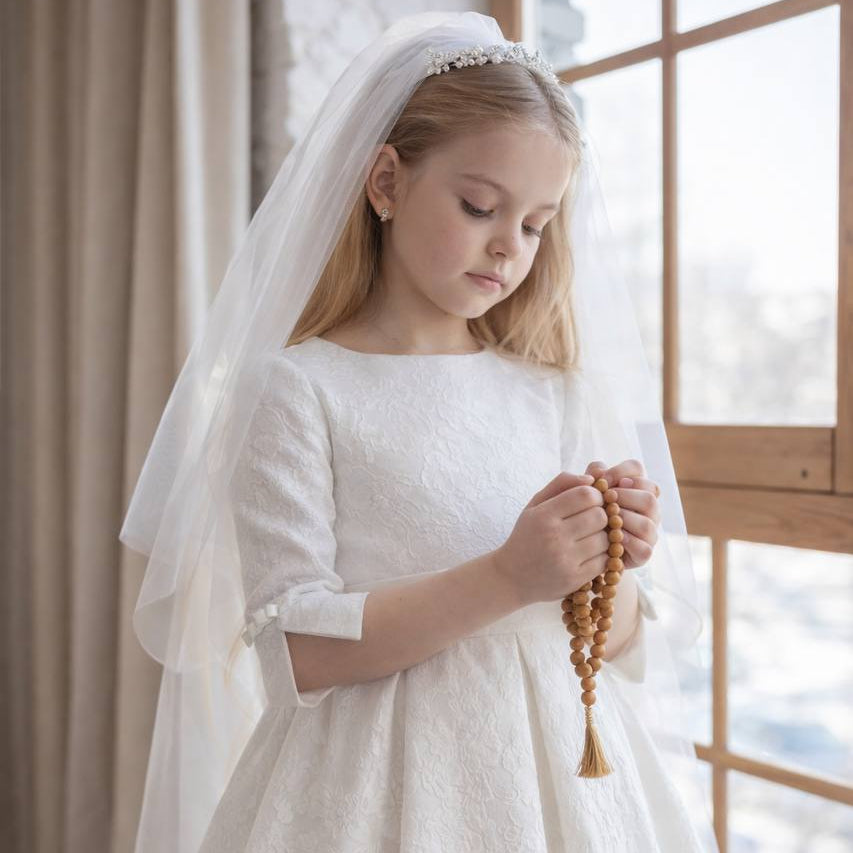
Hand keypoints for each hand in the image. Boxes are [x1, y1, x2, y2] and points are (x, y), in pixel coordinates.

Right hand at [492, 471, 612, 606]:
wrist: (510, 577)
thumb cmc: (527, 536)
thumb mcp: (535, 505)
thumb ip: (561, 484)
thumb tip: (591, 478)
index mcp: (543, 515)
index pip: (585, 495)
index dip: (596, 495)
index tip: (591, 501)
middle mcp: (554, 537)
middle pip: (600, 516)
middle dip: (602, 515)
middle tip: (593, 520)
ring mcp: (565, 560)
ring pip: (606, 539)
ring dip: (604, 537)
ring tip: (591, 538)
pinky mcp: (574, 579)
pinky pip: (605, 561)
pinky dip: (603, 556)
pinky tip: (590, 555)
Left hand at [585, 459, 660, 569]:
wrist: (576, 542)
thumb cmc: (580, 511)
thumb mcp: (580, 490)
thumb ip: (589, 476)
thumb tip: (599, 473)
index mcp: (633, 486)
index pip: (637, 468)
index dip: (621, 471)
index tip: (603, 480)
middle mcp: (646, 508)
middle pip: (649, 497)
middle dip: (626, 496)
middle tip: (607, 499)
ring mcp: (647, 531)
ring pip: (648, 524)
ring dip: (626, 520)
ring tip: (607, 519)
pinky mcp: (643, 553)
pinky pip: (644, 548)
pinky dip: (627, 542)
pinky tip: (610, 538)